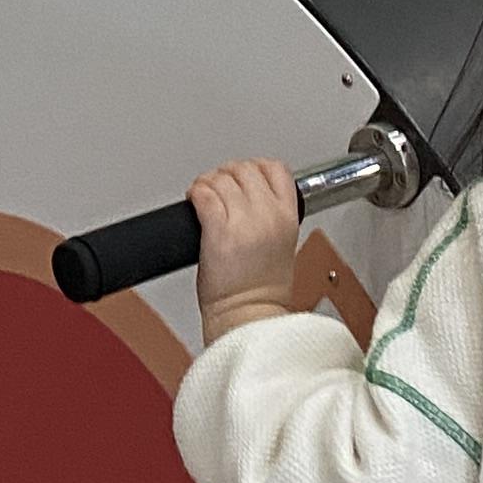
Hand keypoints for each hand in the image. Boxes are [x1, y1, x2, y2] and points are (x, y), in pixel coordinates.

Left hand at [191, 158, 300, 337]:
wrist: (248, 317)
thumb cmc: (262, 293)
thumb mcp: (284, 247)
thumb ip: (272, 219)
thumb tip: (251, 199)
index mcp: (289, 217)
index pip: (276, 169)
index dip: (256, 166)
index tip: (244, 174)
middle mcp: (267, 215)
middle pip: (245, 169)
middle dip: (226, 173)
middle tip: (217, 186)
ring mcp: (243, 221)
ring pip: (221, 178)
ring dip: (207, 182)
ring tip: (203, 195)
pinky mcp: (217, 230)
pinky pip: (203, 194)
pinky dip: (195, 193)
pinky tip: (194, 202)